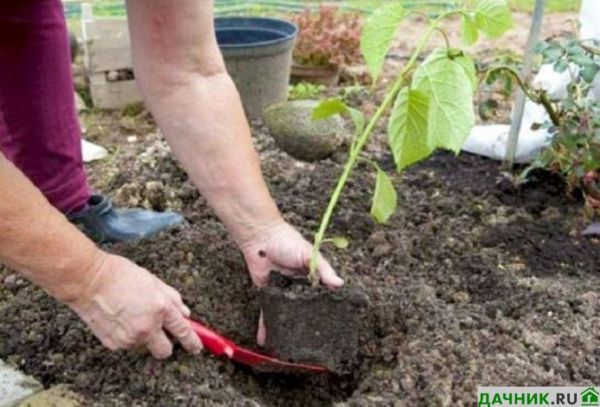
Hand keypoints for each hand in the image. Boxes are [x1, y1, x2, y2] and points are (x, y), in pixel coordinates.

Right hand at [66, 253, 202, 358]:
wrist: (87, 280)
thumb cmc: (120, 275)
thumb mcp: (153, 281)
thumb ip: (173, 299)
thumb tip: (185, 314)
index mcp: (161, 308)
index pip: (183, 331)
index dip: (193, 342)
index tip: (197, 348)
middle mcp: (147, 327)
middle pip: (165, 351)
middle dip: (167, 345)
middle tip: (162, 332)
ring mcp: (129, 338)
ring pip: (145, 347)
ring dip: (145, 337)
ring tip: (133, 315)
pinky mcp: (114, 344)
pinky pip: (128, 345)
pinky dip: (128, 336)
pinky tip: (120, 318)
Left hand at [241, 221, 343, 344]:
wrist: (261, 237)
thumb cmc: (287, 241)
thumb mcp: (310, 254)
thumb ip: (324, 270)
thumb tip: (340, 284)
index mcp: (310, 276)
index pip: (320, 295)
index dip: (326, 308)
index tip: (333, 325)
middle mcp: (297, 286)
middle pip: (302, 308)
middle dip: (306, 323)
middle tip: (312, 342)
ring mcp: (281, 292)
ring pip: (285, 313)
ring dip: (287, 327)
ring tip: (291, 347)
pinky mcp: (266, 294)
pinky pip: (267, 312)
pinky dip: (266, 326)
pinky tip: (267, 341)